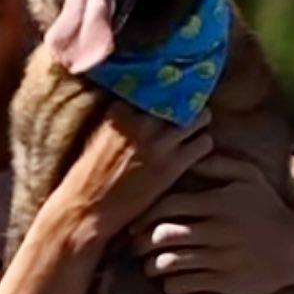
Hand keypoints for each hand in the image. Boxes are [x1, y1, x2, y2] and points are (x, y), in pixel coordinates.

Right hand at [60, 103, 213, 243]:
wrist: (88, 209)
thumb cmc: (89, 174)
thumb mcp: (99, 133)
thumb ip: (122, 115)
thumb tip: (143, 103)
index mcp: (121, 110)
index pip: (155, 84)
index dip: (166, 89)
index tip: (169, 92)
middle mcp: (142, 121)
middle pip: (181, 96)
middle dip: (186, 103)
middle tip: (185, 113)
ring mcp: (160, 142)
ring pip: (199, 117)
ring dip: (198, 123)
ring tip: (191, 132)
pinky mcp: (173, 165)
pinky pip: (204, 143)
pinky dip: (201, 145)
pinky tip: (191, 153)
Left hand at [129, 153, 293, 293]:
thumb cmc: (268, 209)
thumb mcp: (249, 178)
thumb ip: (217, 165)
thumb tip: (186, 157)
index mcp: (218, 203)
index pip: (169, 206)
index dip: (146, 215)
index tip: (136, 223)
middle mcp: (217, 230)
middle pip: (164, 235)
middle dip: (142, 242)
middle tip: (135, 246)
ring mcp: (221, 257)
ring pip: (172, 262)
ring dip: (152, 266)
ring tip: (149, 266)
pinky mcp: (225, 281)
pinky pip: (186, 284)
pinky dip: (172, 283)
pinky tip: (171, 280)